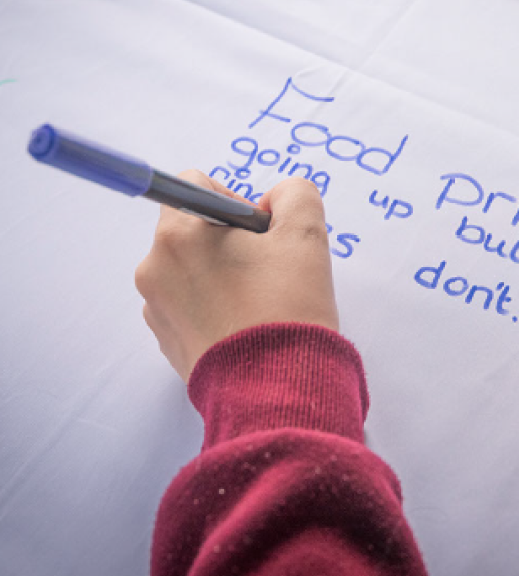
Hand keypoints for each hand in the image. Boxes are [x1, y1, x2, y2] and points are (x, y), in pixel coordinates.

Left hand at [135, 171, 338, 381]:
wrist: (275, 390)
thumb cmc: (288, 307)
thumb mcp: (306, 235)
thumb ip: (294, 195)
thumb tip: (275, 200)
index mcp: (179, 234)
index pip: (198, 184)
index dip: (238, 202)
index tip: (263, 234)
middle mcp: (155, 268)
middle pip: (194, 229)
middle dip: (231, 241)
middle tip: (269, 270)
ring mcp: (156, 309)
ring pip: (193, 269)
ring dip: (222, 274)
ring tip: (261, 303)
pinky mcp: (166, 342)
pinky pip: (190, 305)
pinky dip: (215, 307)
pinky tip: (247, 326)